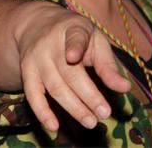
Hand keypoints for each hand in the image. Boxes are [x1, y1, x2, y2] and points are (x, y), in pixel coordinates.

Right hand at [14, 6, 130, 131]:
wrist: (36, 25)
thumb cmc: (74, 36)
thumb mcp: (94, 40)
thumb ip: (107, 64)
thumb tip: (125, 88)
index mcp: (72, 29)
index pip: (74, 37)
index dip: (73, 47)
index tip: (73, 57)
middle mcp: (50, 43)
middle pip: (69, 72)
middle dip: (87, 95)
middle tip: (104, 113)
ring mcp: (36, 58)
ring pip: (55, 87)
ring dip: (73, 107)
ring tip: (90, 122)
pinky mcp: (27, 72)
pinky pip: (32, 94)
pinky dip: (42, 112)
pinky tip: (53, 126)